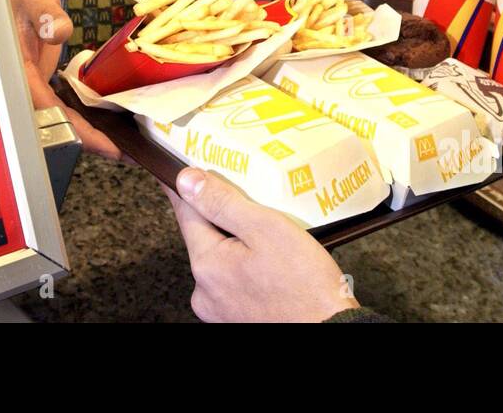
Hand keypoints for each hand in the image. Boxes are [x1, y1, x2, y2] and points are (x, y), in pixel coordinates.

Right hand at [7, 0, 120, 159]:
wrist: (12, 9)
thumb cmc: (21, 4)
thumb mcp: (34, 1)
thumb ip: (45, 12)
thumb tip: (60, 32)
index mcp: (18, 75)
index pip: (49, 111)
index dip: (77, 130)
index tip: (106, 146)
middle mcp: (27, 91)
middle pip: (59, 125)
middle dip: (92, 141)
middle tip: (129, 152)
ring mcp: (37, 93)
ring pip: (63, 122)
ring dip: (92, 134)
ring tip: (127, 144)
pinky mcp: (45, 91)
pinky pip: (66, 110)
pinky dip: (87, 119)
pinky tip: (111, 124)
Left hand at [165, 168, 358, 321]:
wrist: (328, 330)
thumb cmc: (305, 285)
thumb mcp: (265, 228)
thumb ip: (223, 203)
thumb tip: (187, 181)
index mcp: (207, 264)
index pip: (186, 213)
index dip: (185, 188)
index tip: (175, 172)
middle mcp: (205, 291)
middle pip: (206, 237)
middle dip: (222, 218)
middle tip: (246, 201)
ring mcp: (219, 309)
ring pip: (222, 260)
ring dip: (237, 245)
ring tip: (269, 237)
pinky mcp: (236, 318)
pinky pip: (234, 281)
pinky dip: (246, 267)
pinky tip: (271, 263)